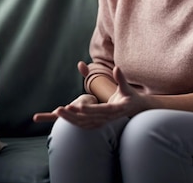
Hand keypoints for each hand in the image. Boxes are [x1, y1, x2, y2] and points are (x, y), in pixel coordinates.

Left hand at [33, 65, 149, 128]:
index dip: (90, 109)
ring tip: (57, 112)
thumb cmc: (130, 96)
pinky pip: (85, 125)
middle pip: (89, 118)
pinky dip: (75, 122)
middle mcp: (108, 118)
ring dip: (71, 119)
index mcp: (116, 109)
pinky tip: (65, 118)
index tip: (78, 107)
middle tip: (59, 110)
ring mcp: (103, 122)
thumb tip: (117, 67)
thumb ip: (121, 78)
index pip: (101, 110)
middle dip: (74, 114)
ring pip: (85, 122)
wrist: (135, 109)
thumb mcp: (126, 87)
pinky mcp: (99, 123)